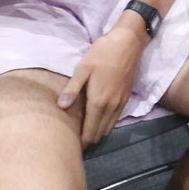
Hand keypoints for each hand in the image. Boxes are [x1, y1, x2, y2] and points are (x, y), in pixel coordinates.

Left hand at [58, 26, 145, 147]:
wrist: (128, 43)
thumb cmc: (102, 54)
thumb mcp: (83, 68)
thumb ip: (72, 89)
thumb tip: (60, 107)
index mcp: (98, 102)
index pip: (90, 133)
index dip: (81, 143)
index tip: (71, 146)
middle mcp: (111, 107)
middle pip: (100, 135)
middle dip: (89, 142)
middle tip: (76, 142)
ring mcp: (120, 104)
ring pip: (109, 129)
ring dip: (98, 135)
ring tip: (85, 135)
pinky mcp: (126, 99)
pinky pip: (115, 120)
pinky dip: (106, 126)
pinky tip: (98, 121)